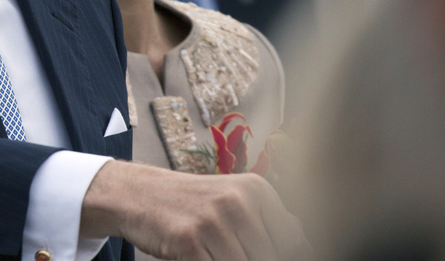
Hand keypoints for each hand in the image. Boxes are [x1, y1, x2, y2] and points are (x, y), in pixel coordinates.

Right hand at [81, 161, 309, 259]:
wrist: (136, 194)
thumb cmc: (188, 204)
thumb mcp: (231, 199)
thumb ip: (269, 221)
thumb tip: (308, 245)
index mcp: (256, 190)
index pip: (295, 243)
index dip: (285, 257)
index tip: (261, 252)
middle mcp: (239, 202)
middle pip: (271, 258)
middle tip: (228, 251)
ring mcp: (215, 222)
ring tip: (213, 252)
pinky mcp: (192, 242)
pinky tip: (202, 257)